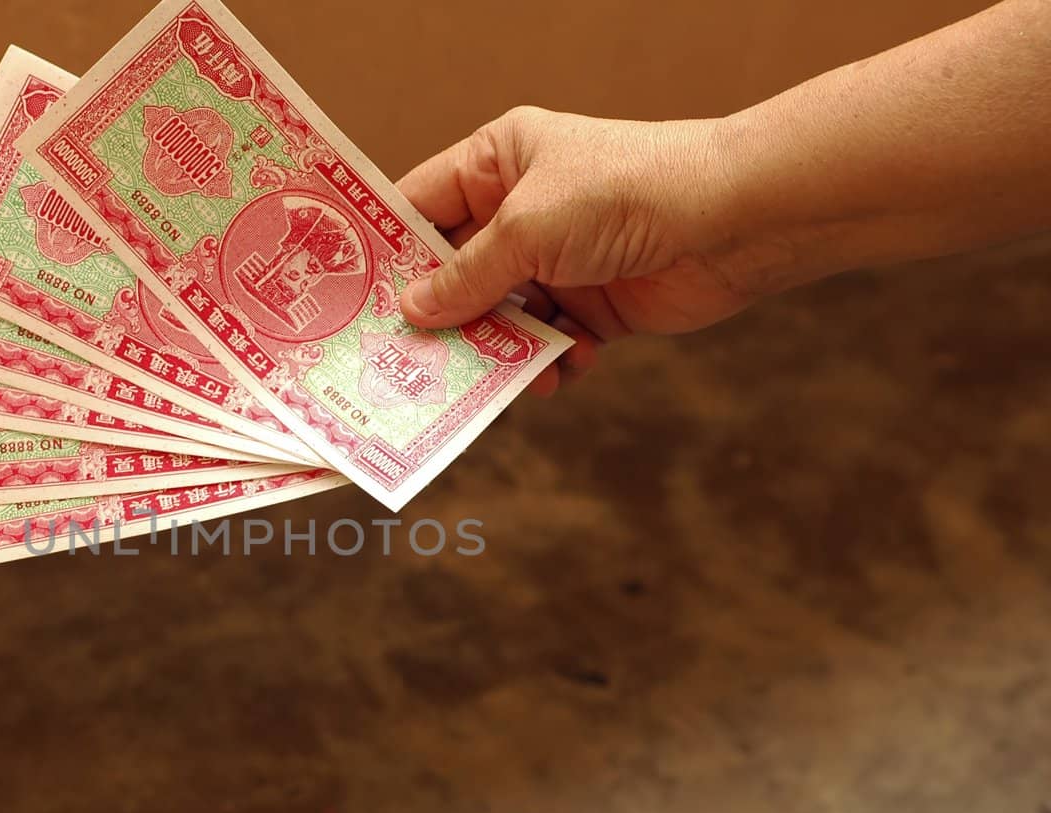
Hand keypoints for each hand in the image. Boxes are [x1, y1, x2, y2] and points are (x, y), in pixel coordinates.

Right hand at [399, 107, 760, 394]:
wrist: (732, 221)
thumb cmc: (625, 193)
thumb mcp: (527, 229)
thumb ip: (465, 276)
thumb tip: (411, 311)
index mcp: (498, 162)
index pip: (420, 205)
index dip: (386, 250)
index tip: (349, 299)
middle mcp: (522, 210)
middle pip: (454, 274)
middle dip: (437, 318)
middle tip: (402, 361)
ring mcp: (556, 261)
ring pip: (498, 319)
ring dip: (495, 352)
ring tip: (488, 382)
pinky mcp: (591, 306)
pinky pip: (545, 345)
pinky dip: (548, 364)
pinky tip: (561, 369)